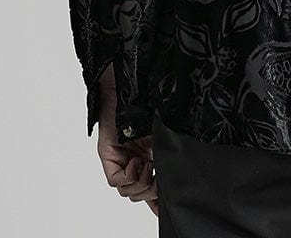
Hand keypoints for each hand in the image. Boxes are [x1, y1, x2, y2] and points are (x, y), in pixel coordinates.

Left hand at [94, 66, 159, 214]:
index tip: (168, 209)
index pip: (151, 185)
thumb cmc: (152, 99)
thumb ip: (171, 155)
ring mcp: (120, 157)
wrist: (134, 81)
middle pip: (138, 192)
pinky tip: (138, 163)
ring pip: (126, 190)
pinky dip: (128, 176)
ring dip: (140, 184)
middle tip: (159, 179)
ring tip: (149, 168)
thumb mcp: (167, 134)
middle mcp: (134, 158)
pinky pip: (115, 179)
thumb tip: (182, 174)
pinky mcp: (108, 154)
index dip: (158, 201)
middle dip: (150, 192)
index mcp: (149, 154)